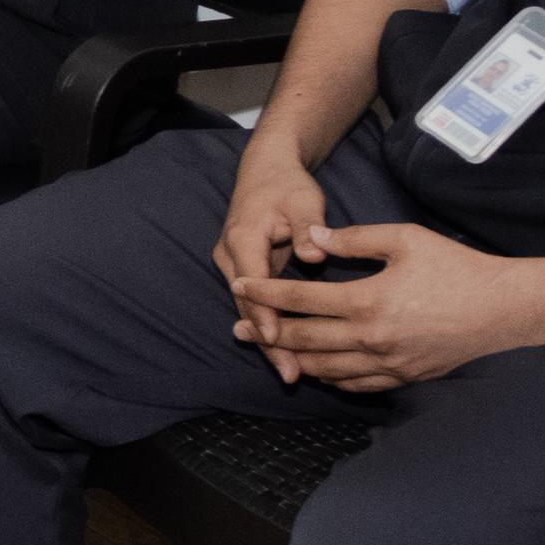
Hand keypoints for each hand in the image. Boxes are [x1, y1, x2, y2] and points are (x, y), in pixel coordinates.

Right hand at [210, 139, 334, 373]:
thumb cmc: (287, 186)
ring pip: (250, 310)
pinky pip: (257, 305)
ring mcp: (235, 266)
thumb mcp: (302, 201)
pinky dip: (270, 329)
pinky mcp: (245, 273)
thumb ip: (308, 227)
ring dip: (268, 341)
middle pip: (247, 305)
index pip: (252, 281)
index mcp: (243, 237)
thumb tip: (312, 254)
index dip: (264, 312)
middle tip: (290, 372)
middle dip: (266, 340)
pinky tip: (289, 354)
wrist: (266, 172)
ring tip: (291, 372)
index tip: (277, 338)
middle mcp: (231, 256)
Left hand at [229, 223, 540, 391]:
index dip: (266, 292)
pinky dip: (330, 378)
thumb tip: (313, 237)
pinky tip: (316, 370)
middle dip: (266, 333)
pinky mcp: (405, 377)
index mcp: (368, 301)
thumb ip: (354, 239)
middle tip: (236, 329)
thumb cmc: (456, 268)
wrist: (505, 310)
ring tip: (270, 350)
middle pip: (304, 340)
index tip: (241, 285)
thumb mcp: (405, 239)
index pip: (301, 300)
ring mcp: (389, 363)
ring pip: (326, 369)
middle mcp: (373, 338)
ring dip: (293, 360)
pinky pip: (356, 385)